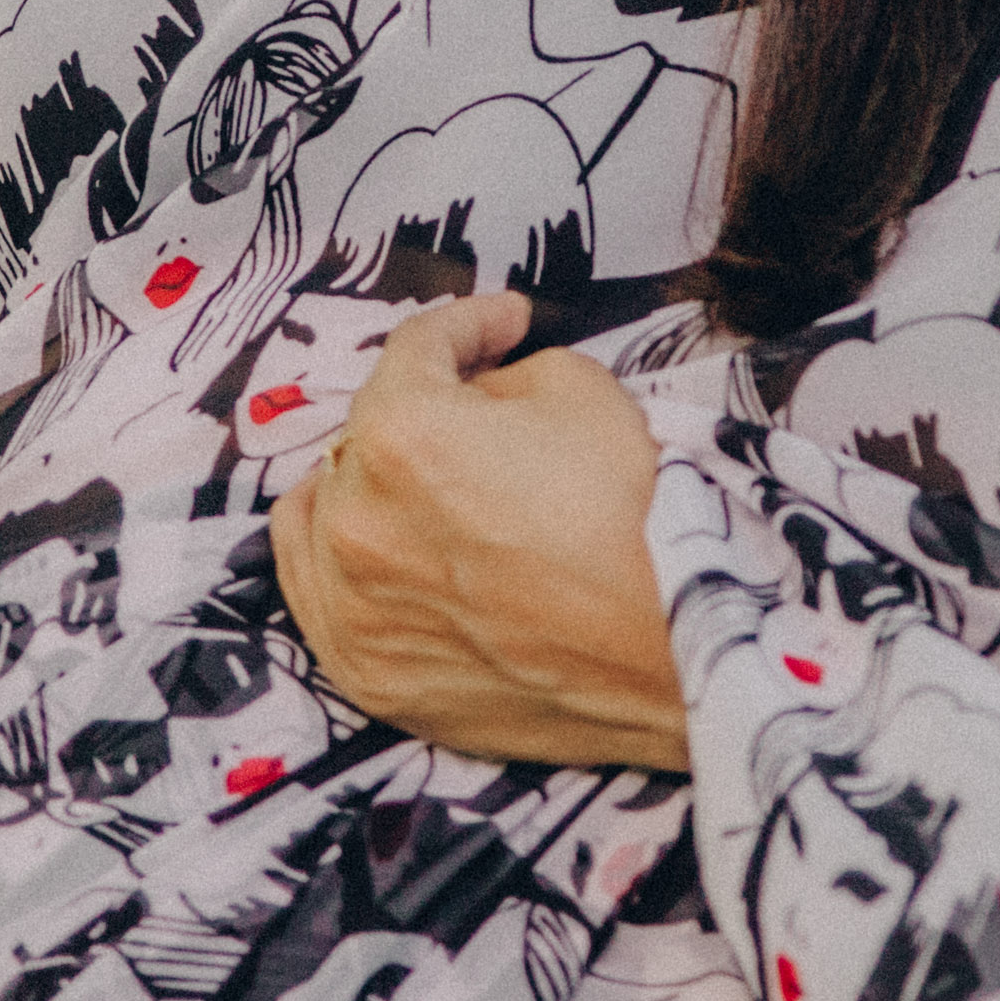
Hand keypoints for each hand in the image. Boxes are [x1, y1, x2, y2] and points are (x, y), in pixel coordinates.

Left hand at [277, 290, 690, 770]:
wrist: (681, 653)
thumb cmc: (639, 523)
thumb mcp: (585, 392)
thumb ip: (508, 376)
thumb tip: (480, 393)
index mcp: (401, 436)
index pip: (417, 352)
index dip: (468, 325)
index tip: (503, 325)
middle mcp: (356, 523)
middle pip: (368, 435)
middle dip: (424, 410)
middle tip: (476, 407)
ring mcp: (354, 609)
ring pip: (322, 515)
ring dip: (363, 485)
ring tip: (404, 479)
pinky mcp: (369, 675)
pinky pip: (318, 598)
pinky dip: (340, 563)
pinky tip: (375, 549)